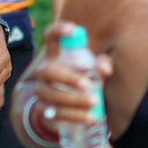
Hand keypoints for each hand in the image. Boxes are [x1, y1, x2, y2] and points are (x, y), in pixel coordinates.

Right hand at [19, 22, 107, 138]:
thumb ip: (101, 64)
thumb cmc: (80, 80)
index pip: (51, 37)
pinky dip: (75, 117)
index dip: (59, 30)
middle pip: (49, 71)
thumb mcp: (92, 70)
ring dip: (74, 100)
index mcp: (54, 55)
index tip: (74, 29)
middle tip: (88, 83)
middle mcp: (43, 72)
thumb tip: (106, 69)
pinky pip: (56, 115)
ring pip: (52, 96)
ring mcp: (41, 92)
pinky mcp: (44, 111)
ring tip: (95, 102)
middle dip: (68, 77)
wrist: (59, 107)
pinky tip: (90, 117)